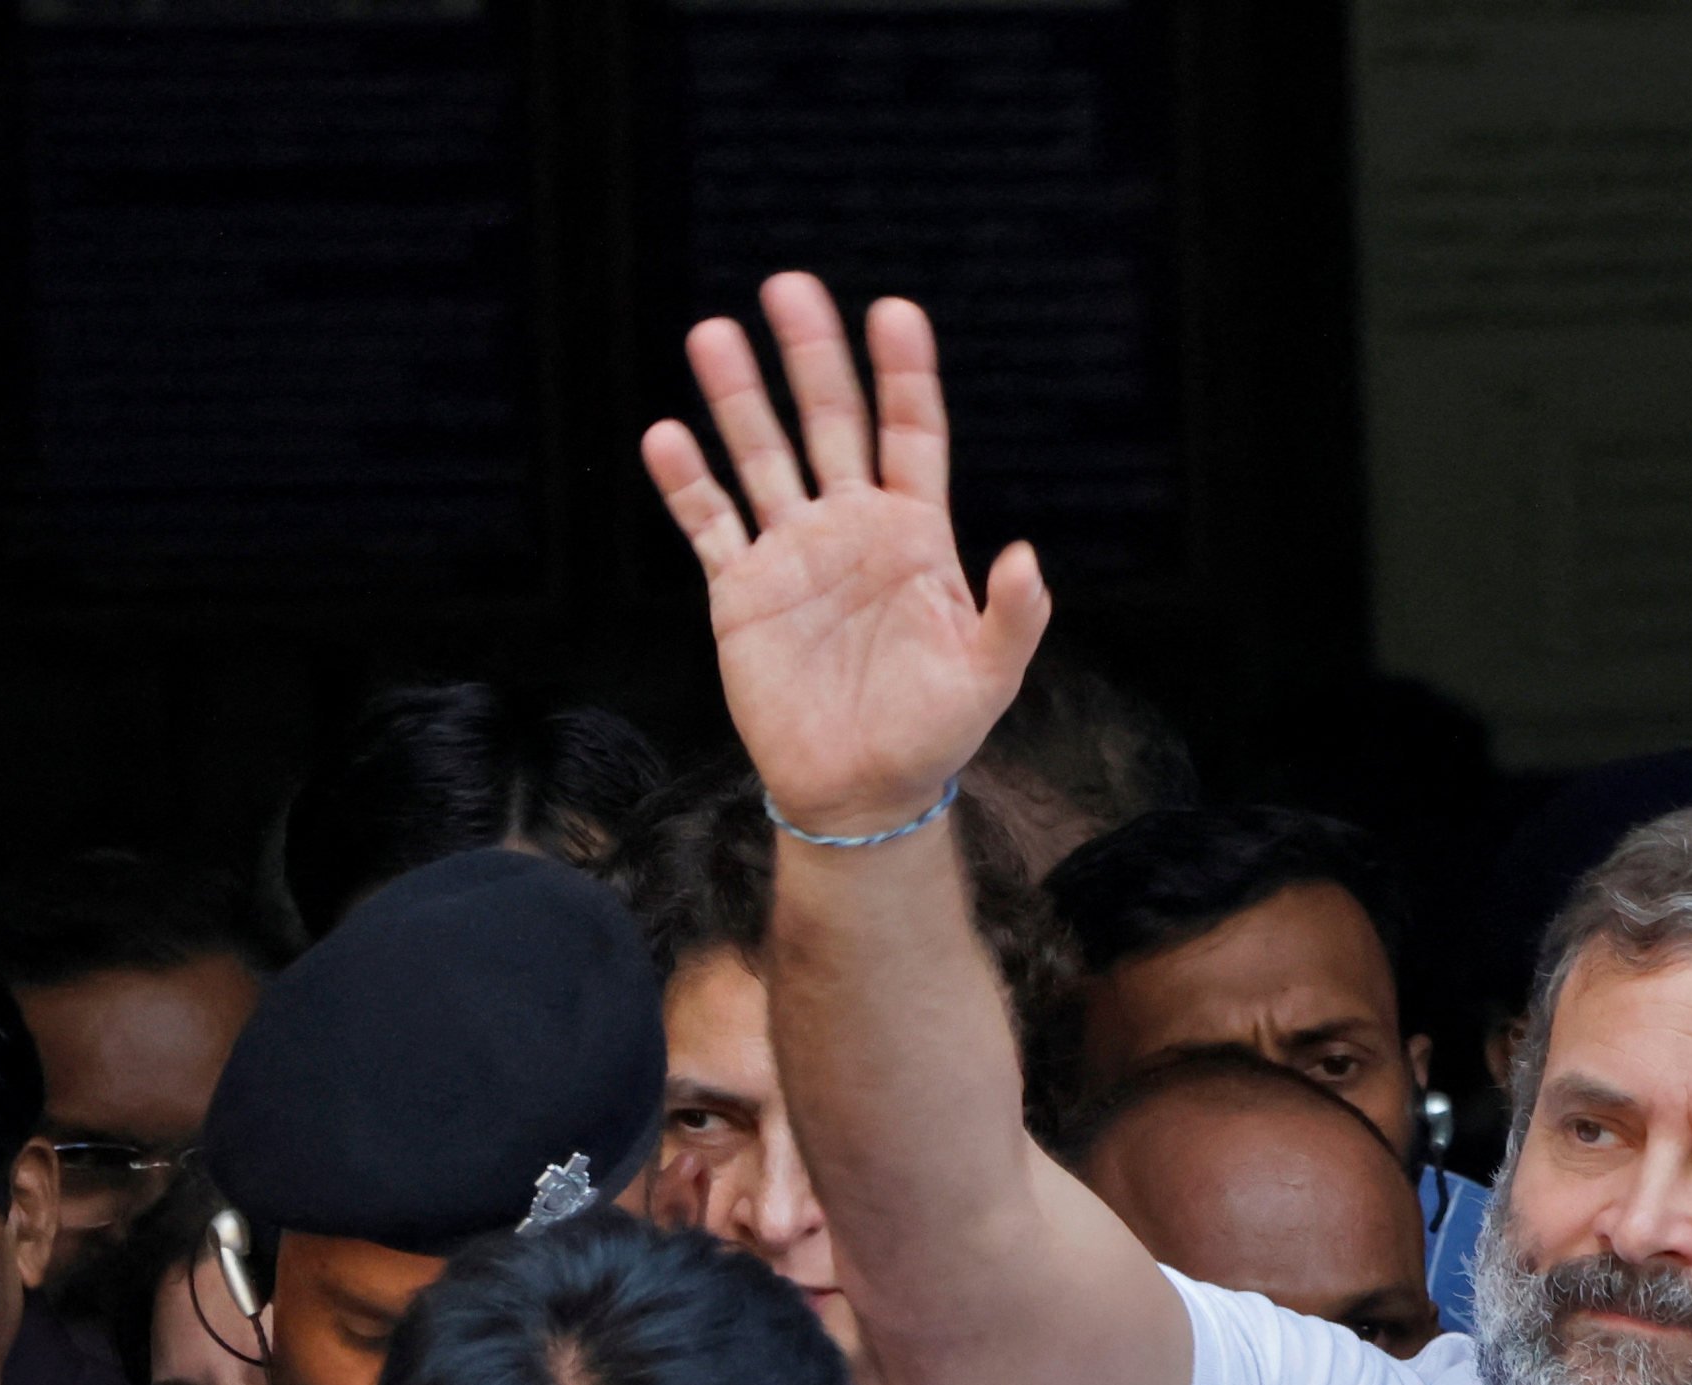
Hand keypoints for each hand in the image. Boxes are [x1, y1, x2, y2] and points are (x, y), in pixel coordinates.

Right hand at [641, 273, 1050, 836]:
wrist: (860, 790)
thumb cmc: (934, 733)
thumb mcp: (988, 676)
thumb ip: (1012, 615)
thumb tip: (1025, 555)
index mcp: (916, 535)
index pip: (911, 434)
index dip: (904, 374)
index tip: (894, 311)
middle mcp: (851, 528)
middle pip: (830, 422)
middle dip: (812, 356)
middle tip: (790, 287)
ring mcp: (793, 553)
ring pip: (761, 455)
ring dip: (738, 398)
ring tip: (713, 333)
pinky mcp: (741, 590)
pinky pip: (709, 522)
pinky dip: (686, 482)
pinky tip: (666, 435)